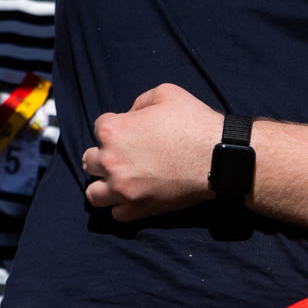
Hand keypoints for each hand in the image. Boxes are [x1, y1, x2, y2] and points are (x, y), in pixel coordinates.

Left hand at [81, 83, 220, 221]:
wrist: (218, 157)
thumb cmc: (193, 122)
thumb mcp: (164, 93)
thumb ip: (138, 103)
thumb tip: (130, 116)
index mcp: (113, 131)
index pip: (98, 127)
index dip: (116, 126)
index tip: (131, 130)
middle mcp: (111, 161)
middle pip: (89, 160)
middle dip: (103, 155)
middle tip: (123, 154)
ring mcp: (123, 189)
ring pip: (93, 193)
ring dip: (103, 184)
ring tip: (119, 179)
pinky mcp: (138, 209)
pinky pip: (115, 213)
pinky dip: (120, 205)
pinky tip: (131, 195)